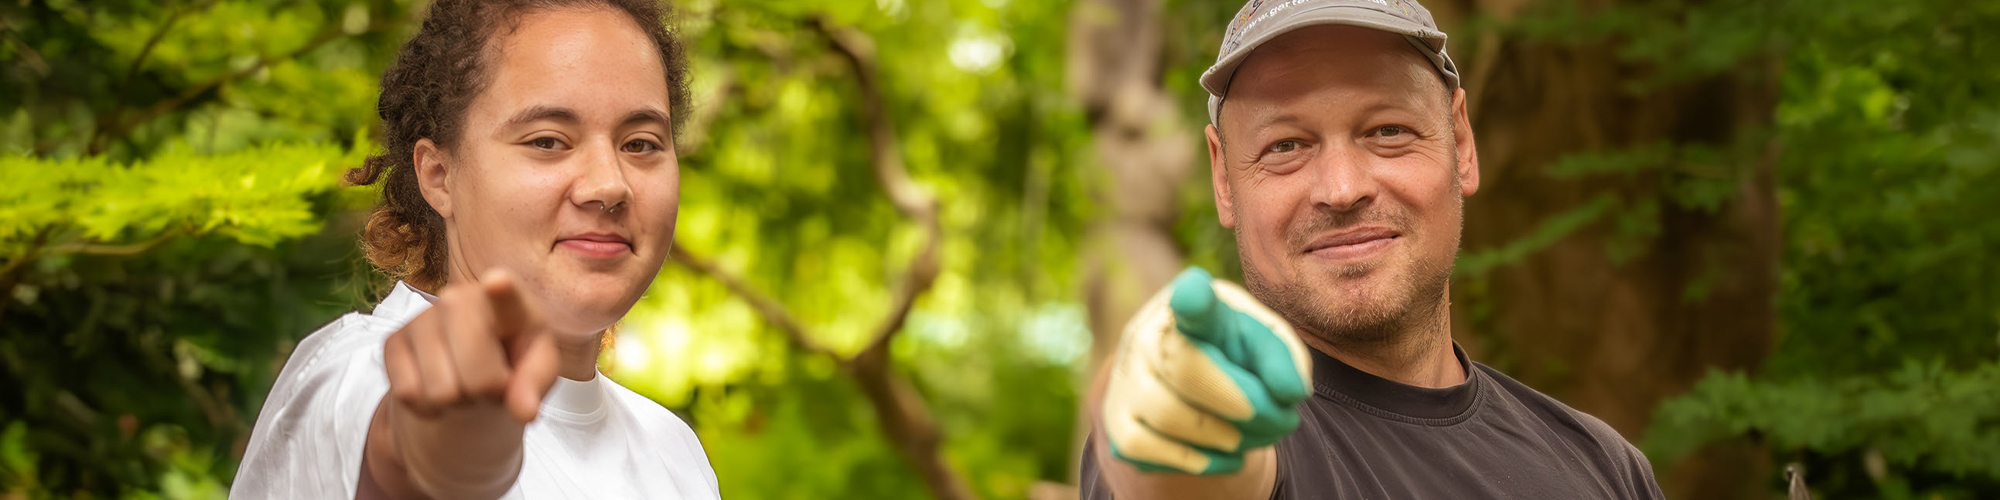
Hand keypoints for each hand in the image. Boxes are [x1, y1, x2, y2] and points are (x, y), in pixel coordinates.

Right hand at [378, 270, 560, 497]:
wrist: (472, 367)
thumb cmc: (512, 361)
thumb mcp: (537, 371)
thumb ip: (535, 386)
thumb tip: (525, 412)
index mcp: (509, 303)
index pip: (506, 296)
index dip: (502, 290)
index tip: (498, 282)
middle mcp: (460, 298)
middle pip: (476, 375)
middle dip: (486, 394)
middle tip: (491, 384)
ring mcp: (422, 317)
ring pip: (439, 391)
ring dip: (456, 403)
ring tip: (465, 383)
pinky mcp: (392, 340)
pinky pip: (408, 394)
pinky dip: (427, 407)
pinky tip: (440, 387)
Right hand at [1100, 267, 1311, 474]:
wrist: (1188, 389)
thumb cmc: (1233, 356)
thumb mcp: (1264, 345)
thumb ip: (1283, 357)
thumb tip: (1290, 392)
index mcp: (1192, 306)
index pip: (1190, 298)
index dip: (1191, 299)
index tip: (1192, 297)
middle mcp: (1146, 333)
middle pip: (1186, 369)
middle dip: (1247, 404)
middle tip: (1284, 420)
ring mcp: (1125, 378)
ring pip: (1168, 415)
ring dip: (1227, 437)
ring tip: (1253, 436)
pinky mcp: (1116, 422)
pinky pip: (1146, 448)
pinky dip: (1198, 460)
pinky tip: (1226, 454)